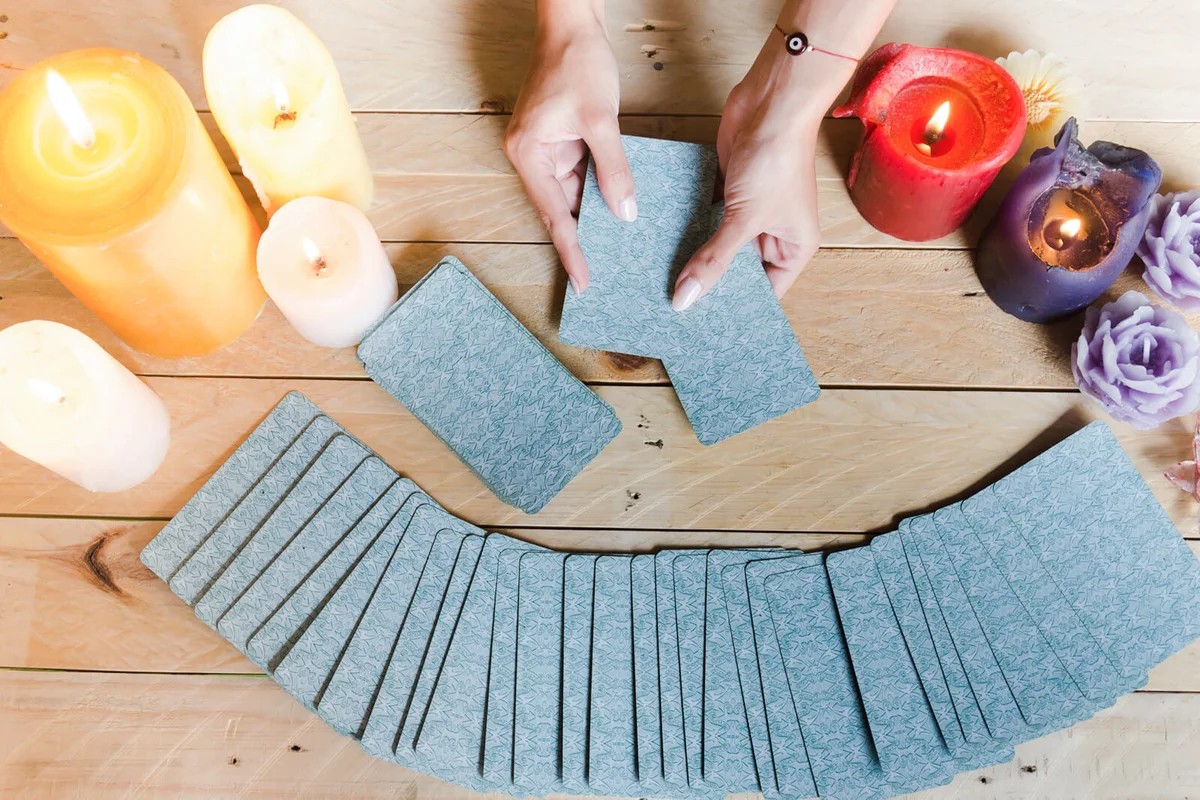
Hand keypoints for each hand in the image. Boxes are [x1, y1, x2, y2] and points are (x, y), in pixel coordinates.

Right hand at [504, 9, 635, 293]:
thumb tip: (624, 212)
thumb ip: (612, 168)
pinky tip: (617, 210)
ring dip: (593, 216)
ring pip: (573, 194)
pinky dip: (598, 191)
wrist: (572, 24)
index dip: (571, 250)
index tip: (582, 281)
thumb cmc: (577, 61)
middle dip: (582, 240)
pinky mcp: (561, 141)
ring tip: (616, 252)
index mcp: (529, 154)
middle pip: (559, 209)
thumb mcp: (599, 119)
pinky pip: (580, 176)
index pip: (553, 214)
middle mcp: (532, 156)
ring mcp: (546, 149)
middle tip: (603, 277)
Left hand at [672, 32, 854, 309]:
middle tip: (672, 309)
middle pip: (736, 271)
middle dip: (708, 284)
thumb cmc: (777, 158)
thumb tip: (685, 299)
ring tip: (659, 283)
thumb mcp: (745, 218)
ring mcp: (749, 211)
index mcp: (793, 248)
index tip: (701, 330)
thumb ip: (715, 260)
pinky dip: (686, 227)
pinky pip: (704, 218)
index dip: (734, 309)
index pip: (763, 293)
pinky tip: (660, 245)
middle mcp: (773, 233)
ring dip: (693, 255)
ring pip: (716, 244)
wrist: (772, 100)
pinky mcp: (728, 190)